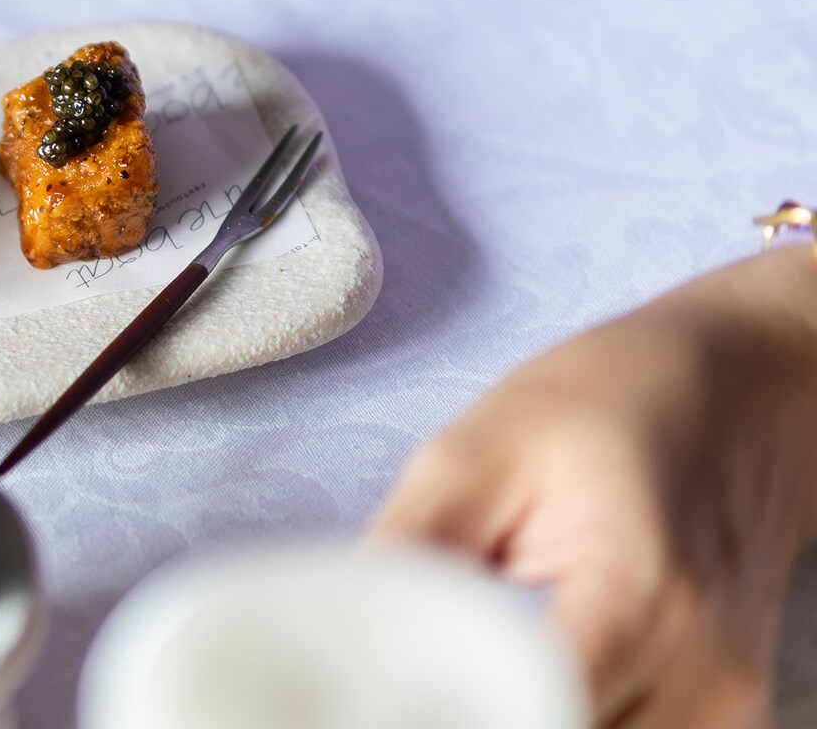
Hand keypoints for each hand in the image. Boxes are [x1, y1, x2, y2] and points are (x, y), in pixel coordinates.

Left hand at [370, 246, 816, 727]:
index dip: (450, 712)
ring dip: (522, 724)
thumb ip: (411, 548)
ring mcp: (730, 706)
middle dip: (475, 718)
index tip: (390, 692)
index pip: (533, 718)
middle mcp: (705, 673)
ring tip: (462, 679)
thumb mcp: (480, 449)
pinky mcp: (730, 716)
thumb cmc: (611, 401)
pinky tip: (517, 692)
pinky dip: (571, 725)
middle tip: (414, 679)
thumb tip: (338, 629)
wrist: (745, 389)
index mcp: (638, 599)